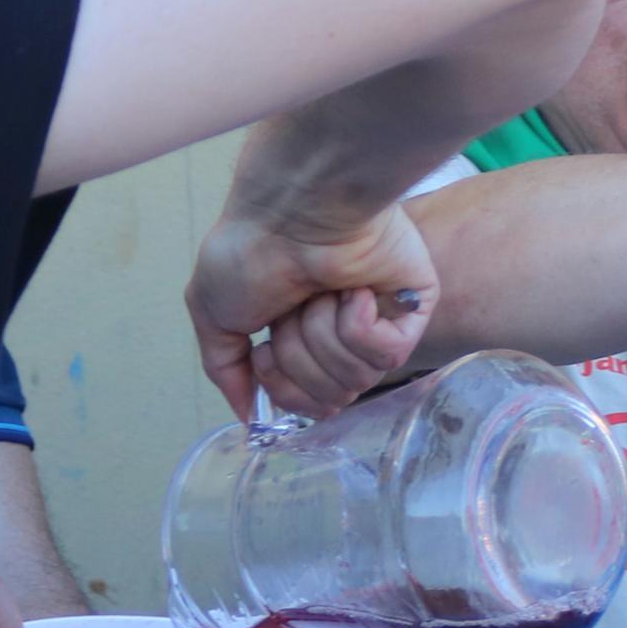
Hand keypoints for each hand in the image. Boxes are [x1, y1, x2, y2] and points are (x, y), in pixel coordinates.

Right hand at [187, 170, 437, 420]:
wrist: (291, 211)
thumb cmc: (251, 249)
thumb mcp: (212, 312)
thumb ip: (225, 368)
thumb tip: (249, 416)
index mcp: (304, 335)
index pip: (306, 403)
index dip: (283, 390)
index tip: (263, 353)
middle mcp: (343, 333)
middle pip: (330, 398)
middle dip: (300, 359)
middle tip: (292, 312)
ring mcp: (381, 321)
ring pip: (356, 377)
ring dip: (324, 335)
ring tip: (320, 293)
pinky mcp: (414, 310)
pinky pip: (387, 354)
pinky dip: (358, 325)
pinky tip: (352, 291)